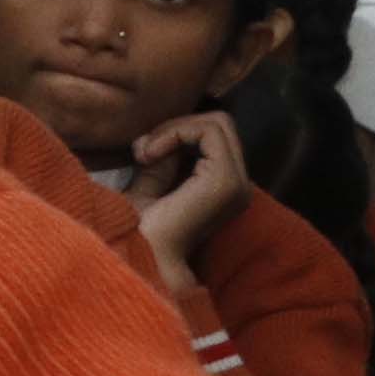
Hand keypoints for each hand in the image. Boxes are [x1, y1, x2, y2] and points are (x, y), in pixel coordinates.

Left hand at [128, 114, 255, 282]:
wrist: (137, 252)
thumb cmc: (136, 225)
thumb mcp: (150, 183)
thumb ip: (163, 159)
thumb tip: (163, 133)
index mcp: (222, 185)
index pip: (213, 134)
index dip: (175, 131)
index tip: (141, 153)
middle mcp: (238, 185)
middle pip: (218, 124)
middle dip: (175, 126)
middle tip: (143, 151)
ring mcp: (235, 183)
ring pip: (217, 123)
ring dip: (173, 129)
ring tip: (144, 154)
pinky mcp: (225, 181)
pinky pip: (209, 131)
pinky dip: (174, 132)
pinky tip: (148, 155)